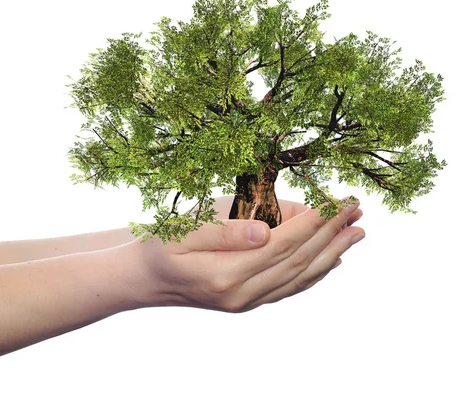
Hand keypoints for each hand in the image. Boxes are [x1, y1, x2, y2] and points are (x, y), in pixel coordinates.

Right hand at [135, 197, 364, 312]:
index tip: (338, 200)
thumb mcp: (184, 230)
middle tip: (357, 209)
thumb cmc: (160, 246)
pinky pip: (290, 288)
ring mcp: (247, 303)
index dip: (316, 220)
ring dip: (333, 253)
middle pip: (299, 261)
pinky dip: (315, 273)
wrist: (145, 280)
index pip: (285, 243)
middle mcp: (242, 294)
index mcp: (227, 273)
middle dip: (332, 233)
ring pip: (300, 277)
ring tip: (356, 232)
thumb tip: (266, 231)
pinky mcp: (248, 303)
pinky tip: (332, 261)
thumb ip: (225, 231)